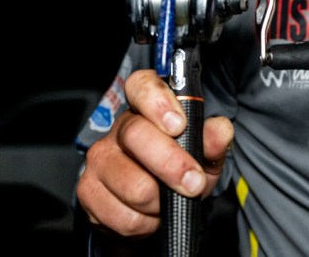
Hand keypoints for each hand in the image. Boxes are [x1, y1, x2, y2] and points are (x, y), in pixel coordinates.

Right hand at [76, 69, 234, 237]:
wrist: (159, 206)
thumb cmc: (181, 168)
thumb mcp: (205, 154)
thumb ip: (213, 140)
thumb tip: (220, 129)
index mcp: (147, 108)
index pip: (141, 86)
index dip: (157, 100)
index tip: (179, 125)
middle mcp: (119, 129)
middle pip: (137, 137)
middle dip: (171, 165)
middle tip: (194, 183)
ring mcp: (100, 160)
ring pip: (131, 184)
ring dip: (159, 202)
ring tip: (168, 202)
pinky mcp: (88, 192)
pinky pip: (119, 214)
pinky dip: (143, 223)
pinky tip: (149, 215)